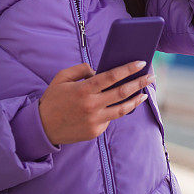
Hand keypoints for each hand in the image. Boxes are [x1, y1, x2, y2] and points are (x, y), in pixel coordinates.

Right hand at [38, 61, 153, 145]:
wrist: (42, 128)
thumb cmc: (53, 99)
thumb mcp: (62, 78)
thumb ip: (81, 69)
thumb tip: (99, 70)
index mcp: (84, 89)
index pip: (112, 76)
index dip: (128, 69)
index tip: (141, 62)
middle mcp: (92, 105)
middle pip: (122, 92)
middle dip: (140, 82)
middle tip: (151, 76)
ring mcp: (95, 120)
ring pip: (122, 109)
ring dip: (136, 100)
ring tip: (144, 93)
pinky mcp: (95, 131)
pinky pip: (110, 118)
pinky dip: (115, 110)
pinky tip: (119, 105)